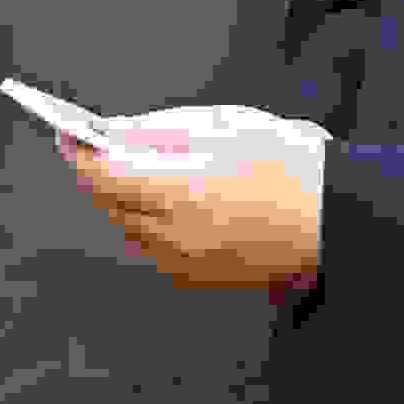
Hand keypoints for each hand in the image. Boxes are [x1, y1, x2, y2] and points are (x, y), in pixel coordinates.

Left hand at [60, 130, 321, 291]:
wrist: (335, 218)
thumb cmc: (289, 163)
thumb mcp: (223, 125)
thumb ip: (159, 130)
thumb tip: (114, 133)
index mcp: (176, 188)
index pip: (100, 175)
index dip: (78, 153)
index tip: (67, 134)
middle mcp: (172, 232)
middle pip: (109, 203)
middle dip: (103, 174)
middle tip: (102, 147)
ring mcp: (184, 260)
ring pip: (130, 227)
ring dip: (128, 200)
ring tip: (146, 173)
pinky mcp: (199, 278)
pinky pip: (156, 250)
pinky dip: (154, 226)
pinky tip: (178, 205)